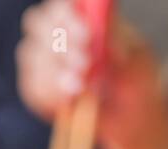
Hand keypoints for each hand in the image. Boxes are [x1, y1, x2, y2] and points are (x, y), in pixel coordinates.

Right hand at [16, 0, 167, 147]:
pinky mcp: (35, 88)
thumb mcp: (135, 61)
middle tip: (84, 65)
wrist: (127, 118)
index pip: (62, 5)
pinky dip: (50, 93)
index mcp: (84, 16)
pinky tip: (71, 100)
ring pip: (31, 56)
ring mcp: (42, 61)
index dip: (67, 15)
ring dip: (55, 72)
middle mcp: (58, 33)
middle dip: (59, 44)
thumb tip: (101, 30)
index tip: (86, 36)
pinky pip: (32, 87)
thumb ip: (116, 45)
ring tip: (82, 88)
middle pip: (37, 23)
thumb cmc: (135, 81)